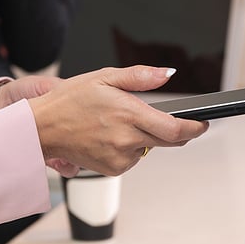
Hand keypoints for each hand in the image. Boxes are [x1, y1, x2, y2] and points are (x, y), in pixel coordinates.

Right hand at [26, 66, 207, 176]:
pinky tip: (111, 138)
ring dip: (146, 138)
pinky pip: (133, 159)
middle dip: (176, 132)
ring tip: (119, 124)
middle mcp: (127, 139)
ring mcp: (120, 158)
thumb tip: (167, 73)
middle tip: (167, 120)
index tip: (203, 124)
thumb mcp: (105, 77)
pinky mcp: (112, 170)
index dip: (195, 128)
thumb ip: (140, 77)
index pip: (175, 129)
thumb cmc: (68, 101)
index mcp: (129, 115)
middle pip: (169, 141)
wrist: (41, 129)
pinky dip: (130, 149)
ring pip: (149, 149)